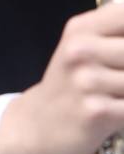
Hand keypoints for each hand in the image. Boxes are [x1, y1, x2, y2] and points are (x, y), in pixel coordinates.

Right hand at [0, 5, 123, 153]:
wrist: (38, 124)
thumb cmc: (71, 83)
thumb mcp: (83, 48)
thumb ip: (115, 34)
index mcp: (81, 29)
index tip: (122, 57)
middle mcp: (80, 50)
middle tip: (120, 76)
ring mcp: (86, 80)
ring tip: (118, 94)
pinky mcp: (96, 111)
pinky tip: (118, 110)